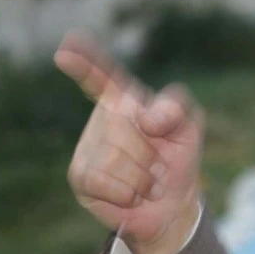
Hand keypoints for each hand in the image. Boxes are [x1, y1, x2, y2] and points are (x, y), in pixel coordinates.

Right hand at [55, 33, 203, 253]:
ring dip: (142, 177)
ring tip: (147, 181)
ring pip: (114, 157)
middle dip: (150, 151)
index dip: (84, 62)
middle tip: (159, 164)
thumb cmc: (177, 158)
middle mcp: (102, 118)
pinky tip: (129, 195)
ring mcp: (87, 146)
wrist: (172, 204)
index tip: (66, 49)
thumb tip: (145, 118)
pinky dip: (126, 193)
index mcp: (124, 98)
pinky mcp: (80, 176)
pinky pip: (103, 181)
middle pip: (122, 126)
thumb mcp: (189, 127)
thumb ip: (176, 108)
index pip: (101, 75)